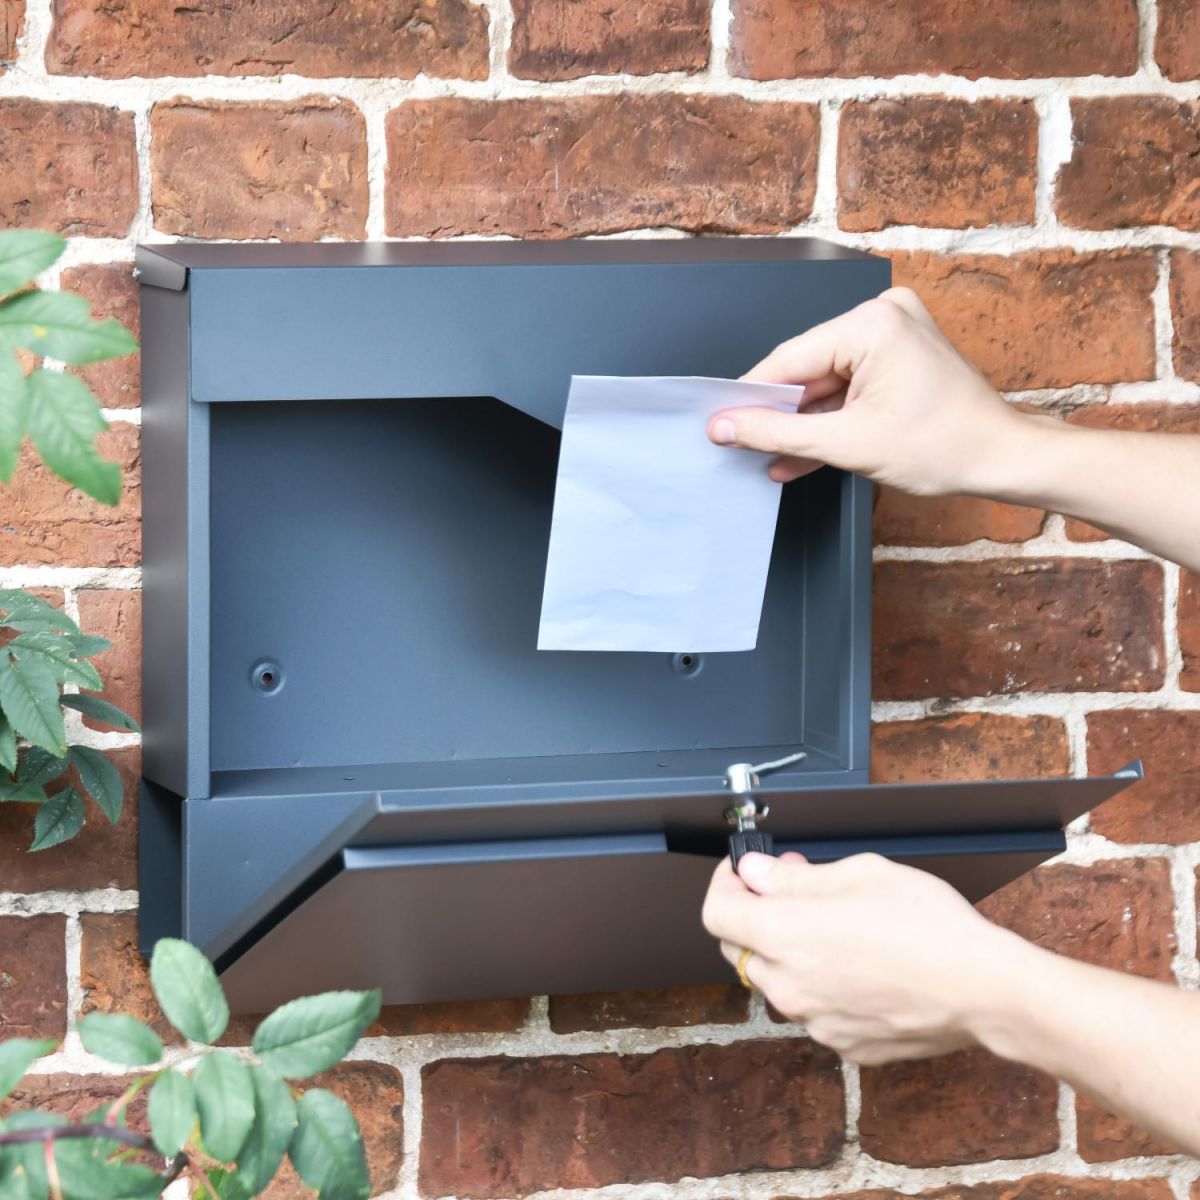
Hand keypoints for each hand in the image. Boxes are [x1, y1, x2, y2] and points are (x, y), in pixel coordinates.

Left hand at [701, 851, 1029, 1064]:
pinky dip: (823, 985)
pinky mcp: (845, 1045)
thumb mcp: (857, 874)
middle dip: (755, 915)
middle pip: (739, 949)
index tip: (742, 872)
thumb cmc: (928, 926)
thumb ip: (792, 876)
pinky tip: (861, 964)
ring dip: (789, 952)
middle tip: (792, 886)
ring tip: (834, 924)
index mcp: (783, 937)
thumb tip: (754, 873)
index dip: (724, 885)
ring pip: (778, 981)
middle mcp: (789, 986)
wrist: (983, 990)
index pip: (716, 913)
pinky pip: (815, 1010)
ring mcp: (815, 1022)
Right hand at [709, 287, 1034, 495]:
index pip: (790, 359)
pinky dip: (828, 419)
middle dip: (778, 414)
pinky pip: (847, 387)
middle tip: (740, 444)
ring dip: (801, 424)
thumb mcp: (846, 444)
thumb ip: (776, 433)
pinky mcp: (898, 356)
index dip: (750, 396)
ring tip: (771, 457)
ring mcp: (893, 333)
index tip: (718, 420)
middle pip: (806, 369)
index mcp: (873, 323)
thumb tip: (726, 426)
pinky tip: (799, 453)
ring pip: (824, 383)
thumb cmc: (947, 446)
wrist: (1001, 460)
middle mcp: (883, 316)